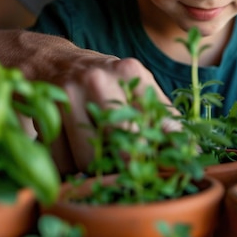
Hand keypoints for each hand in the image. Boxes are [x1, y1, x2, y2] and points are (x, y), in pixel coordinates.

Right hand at [45, 49, 172, 174]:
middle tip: (131, 175)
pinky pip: (61, 161)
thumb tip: (193, 151)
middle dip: (128, 167)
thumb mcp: (136, 86)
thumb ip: (163, 116)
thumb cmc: (104, 80)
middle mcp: (98, 80)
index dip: (165, 151)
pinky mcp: (44, 115)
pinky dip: (69, 169)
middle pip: (121, 144)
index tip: (174, 172)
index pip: (156, 122)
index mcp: (130, 73)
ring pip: (88, 158)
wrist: (50, 62)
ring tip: (99, 158)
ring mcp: (68, 95)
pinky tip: (73, 154)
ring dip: (95, 169)